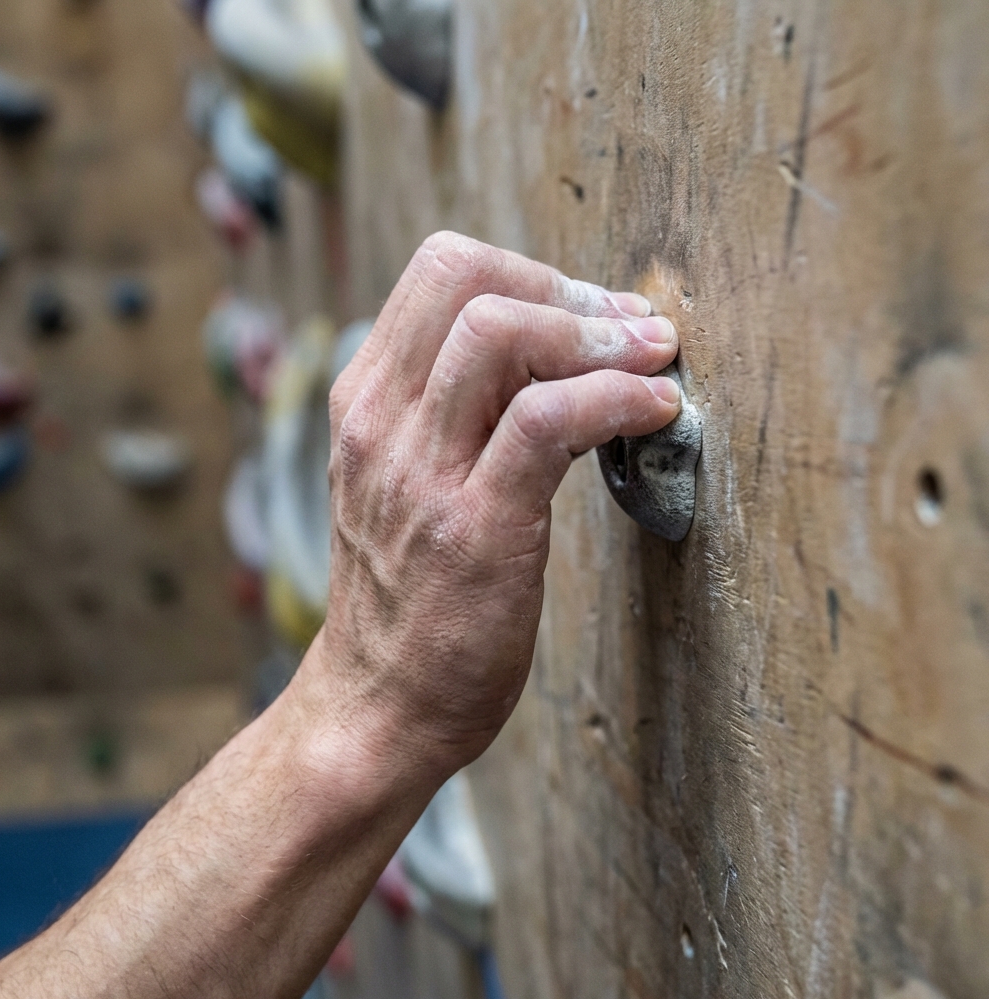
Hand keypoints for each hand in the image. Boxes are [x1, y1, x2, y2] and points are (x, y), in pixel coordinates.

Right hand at [306, 232, 679, 774]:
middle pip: (466, 276)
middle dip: (567, 286)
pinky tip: (653, 410)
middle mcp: (381, 422)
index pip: (439, 272)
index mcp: (366, 403)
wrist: (378, 705)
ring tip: (652, 358)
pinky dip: (615, 397)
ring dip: (600, 332)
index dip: (529, 273)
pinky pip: (546, 420)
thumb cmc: (407, 597)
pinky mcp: (474, 526)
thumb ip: (455, 414)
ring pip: (502, 331)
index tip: (585, 310)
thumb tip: (552, 358)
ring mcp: (420, 472)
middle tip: (627, 327)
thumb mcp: (404, 483)